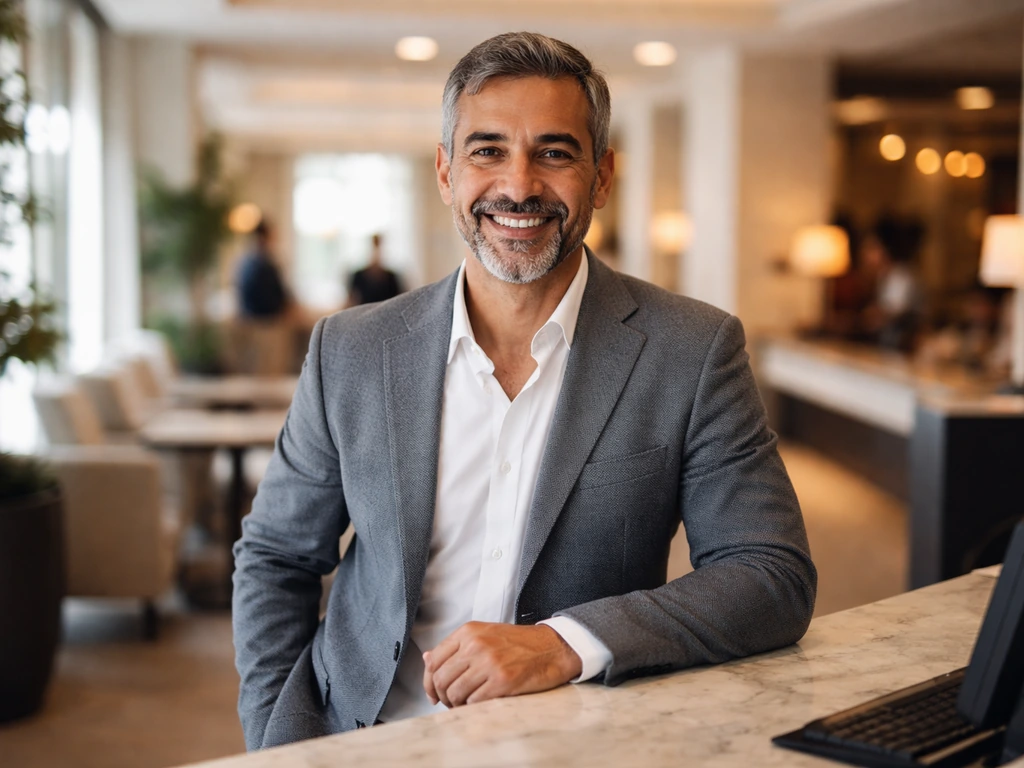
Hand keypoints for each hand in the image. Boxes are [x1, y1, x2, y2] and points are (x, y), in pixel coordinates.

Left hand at [422, 622, 582, 707]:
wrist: (552, 647)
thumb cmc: (519, 643)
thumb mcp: (484, 634)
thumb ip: (456, 647)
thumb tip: (427, 658)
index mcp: (468, 632)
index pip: (433, 660)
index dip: (428, 682)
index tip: (433, 693)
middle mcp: (476, 645)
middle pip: (441, 679)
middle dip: (442, 696)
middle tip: (451, 702)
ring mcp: (489, 663)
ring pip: (455, 693)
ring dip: (457, 704)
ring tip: (466, 704)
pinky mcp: (502, 681)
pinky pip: (474, 701)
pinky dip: (473, 707)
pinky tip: (480, 703)